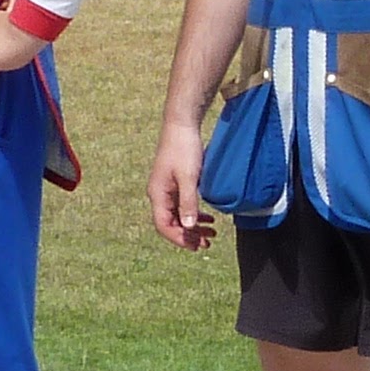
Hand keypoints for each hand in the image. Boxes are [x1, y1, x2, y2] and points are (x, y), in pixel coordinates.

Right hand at [148, 116, 216, 251]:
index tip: (195, 246)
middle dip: (189, 236)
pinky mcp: (175, 183)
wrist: (182, 124)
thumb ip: (188, 203)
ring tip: (211, 234)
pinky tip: (207, 218)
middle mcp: (159, 194)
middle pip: (171, 223)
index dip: (179, 239)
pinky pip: (182, 205)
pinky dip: (194, 214)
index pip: (164, 226)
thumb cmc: (184, 148)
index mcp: (157, 194)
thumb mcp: (189, 178)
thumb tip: (188, 227)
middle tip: (207, 243)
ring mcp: (166, 189)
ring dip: (193, 226)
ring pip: (178, 215)